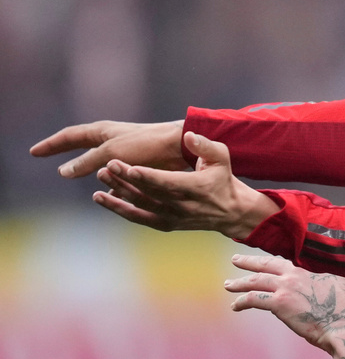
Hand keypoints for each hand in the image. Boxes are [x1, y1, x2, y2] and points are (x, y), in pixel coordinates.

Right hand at [30, 120, 187, 178]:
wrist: (181, 147)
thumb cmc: (147, 144)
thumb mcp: (111, 152)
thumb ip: (87, 161)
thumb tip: (64, 172)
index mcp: (104, 132)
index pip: (71, 136)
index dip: (52, 144)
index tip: (34, 152)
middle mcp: (114, 141)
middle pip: (84, 150)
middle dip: (67, 156)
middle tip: (48, 161)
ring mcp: (127, 155)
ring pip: (103, 168)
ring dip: (95, 176)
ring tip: (86, 186)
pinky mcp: (140, 168)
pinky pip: (121, 180)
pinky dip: (116, 189)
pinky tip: (113, 198)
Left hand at [93, 131, 278, 238]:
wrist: (230, 212)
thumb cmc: (223, 179)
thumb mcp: (222, 158)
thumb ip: (205, 145)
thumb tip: (188, 135)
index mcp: (197, 188)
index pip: (169, 183)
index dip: (149, 176)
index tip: (130, 167)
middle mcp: (184, 206)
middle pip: (150, 193)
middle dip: (127, 179)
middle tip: (107, 165)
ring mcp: (173, 217)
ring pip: (140, 205)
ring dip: (118, 192)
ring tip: (101, 176)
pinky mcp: (165, 224)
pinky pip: (138, 217)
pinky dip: (119, 208)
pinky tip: (101, 198)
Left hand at [227, 254, 344, 350]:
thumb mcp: (340, 287)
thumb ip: (327, 282)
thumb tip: (323, 285)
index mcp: (311, 271)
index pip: (286, 264)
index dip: (274, 263)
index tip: (265, 263)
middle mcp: (296, 275)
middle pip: (267, 264)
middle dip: (250, 262)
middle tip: (236, 259)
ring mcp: (287, 288)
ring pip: (256, 281)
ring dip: (240, 282)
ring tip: (229, 284)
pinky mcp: (280, 304)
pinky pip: (254, 300)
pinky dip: (242, 301)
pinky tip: (235, 306)